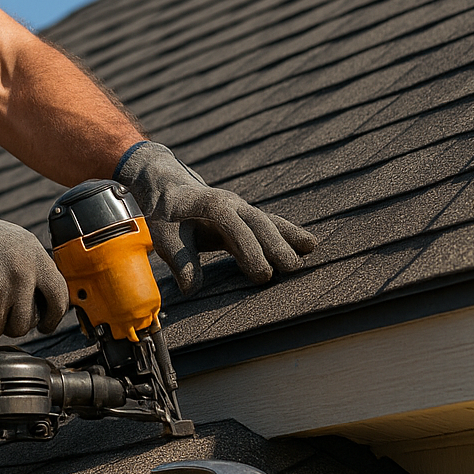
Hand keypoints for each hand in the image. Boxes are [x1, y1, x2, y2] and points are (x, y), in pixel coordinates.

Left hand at [116, 142, 316, 292]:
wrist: (166, 185)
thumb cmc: (166, 213)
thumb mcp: (164, 236)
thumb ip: (179, 260)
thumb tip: (192, 288)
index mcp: (209, 205)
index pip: (234, 227)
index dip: (249, 250)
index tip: (262, 275)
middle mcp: (230, 202)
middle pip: (257, 222)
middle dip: (275, 245)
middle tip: (292, 269)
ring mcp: (240, 207)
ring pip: (268, 220)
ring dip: (288, 236)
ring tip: (310, 251)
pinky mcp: (244, 215)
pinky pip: (269, 222)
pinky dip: (287, 232)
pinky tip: (307, 243)